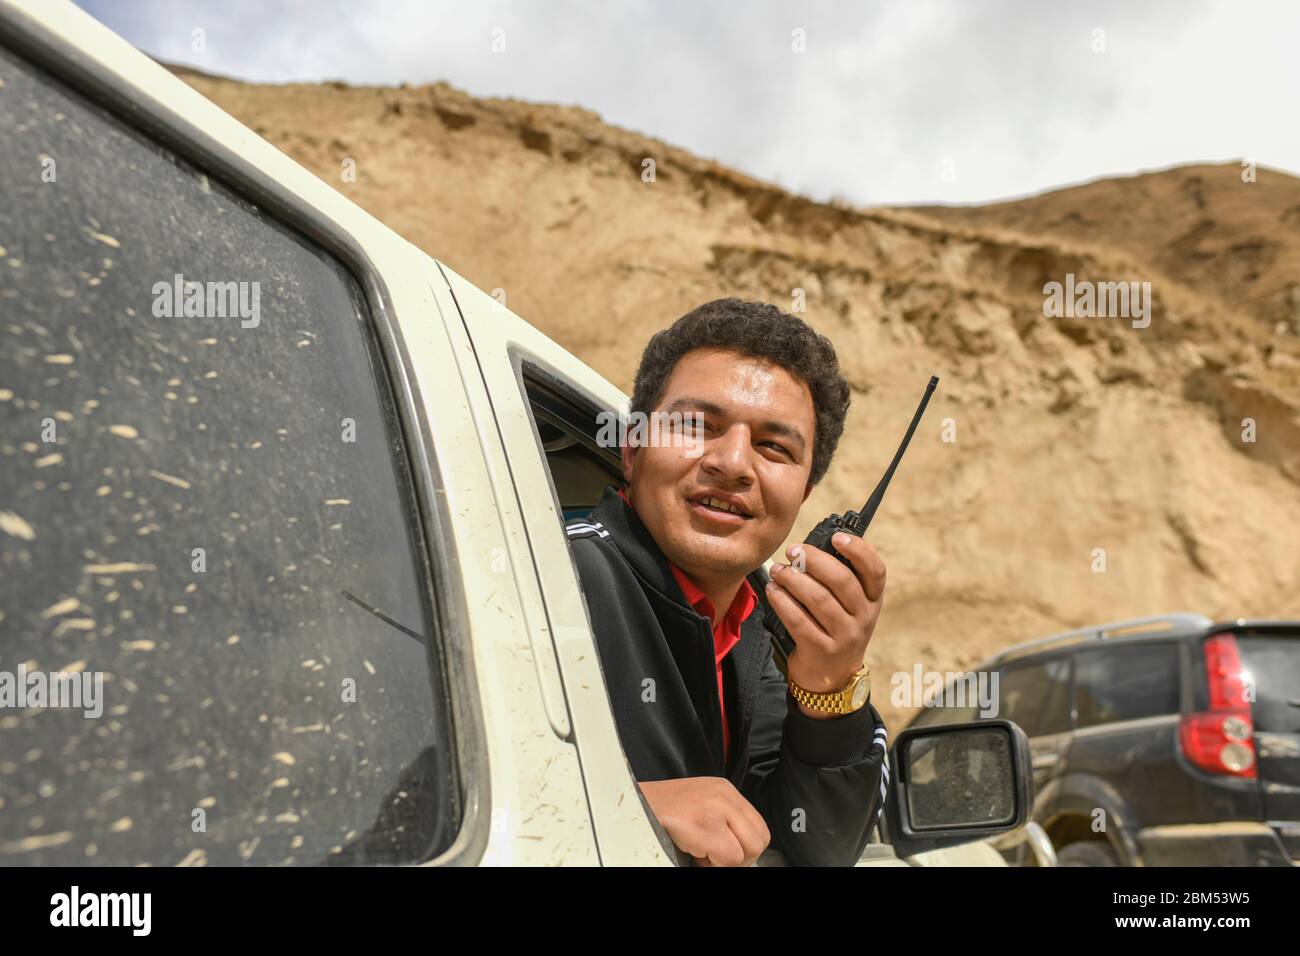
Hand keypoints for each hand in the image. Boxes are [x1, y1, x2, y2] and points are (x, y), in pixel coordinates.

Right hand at [638, 777, 769, 866]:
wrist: (634, 803)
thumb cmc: (663, 809)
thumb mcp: (702, 804)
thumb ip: (725, 819)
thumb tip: (742, 850)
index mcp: (726, 791)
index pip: (758, 827)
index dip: (747, 848)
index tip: (729, 855)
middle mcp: (724, 796)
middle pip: (758, 840)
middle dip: (740, 858)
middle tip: (716, 858)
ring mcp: (715, 809)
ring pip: (744, 852)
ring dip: (724, 862)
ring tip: (702, 853)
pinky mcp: (705, 825)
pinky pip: (727, 858)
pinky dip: (710, 863)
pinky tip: (694, 852)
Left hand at [765, 532, 884, 712]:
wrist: (832, 678)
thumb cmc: (836, 629)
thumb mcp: (849, 607)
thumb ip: (839, 580)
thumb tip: (810, 548)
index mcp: (873, 601)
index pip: (875, 570)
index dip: (858, 550)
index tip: (836, 537)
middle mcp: (864, 618)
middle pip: (842, 581)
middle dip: (814, 560)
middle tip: (793, 551)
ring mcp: (845, 637)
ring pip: (818, 599)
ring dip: (793, 579)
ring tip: (778, 570)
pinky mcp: (822, 650)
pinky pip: (799, 620)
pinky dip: (782, 602)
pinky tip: (772, 591)